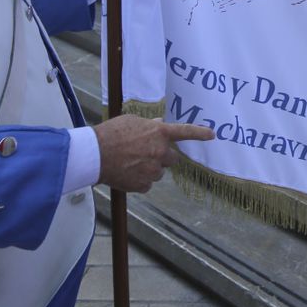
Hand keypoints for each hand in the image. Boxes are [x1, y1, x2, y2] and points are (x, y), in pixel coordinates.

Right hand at [93, 115, 213, 192]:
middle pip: (172, 158)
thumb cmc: (110, 134)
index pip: (185, 132)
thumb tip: (159, 123)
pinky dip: (140, 180)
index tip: (212, 135)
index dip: (199, 133)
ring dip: (150, 168)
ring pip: (158, 172)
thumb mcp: (131, 122)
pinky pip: (147, 184)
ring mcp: (153, 170)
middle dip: (162, 157)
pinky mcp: (143, 185)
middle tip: (145, 154)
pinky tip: (126, 173)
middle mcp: (160, 152)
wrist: (95, 154)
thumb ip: (149, 125)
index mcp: (158, 134)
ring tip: (130, 162)